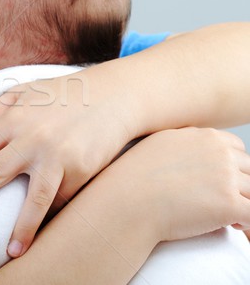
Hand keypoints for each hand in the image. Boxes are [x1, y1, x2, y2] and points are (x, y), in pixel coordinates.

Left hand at [0, 74, 133, 256]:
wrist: (114, 96)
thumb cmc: (62, 95)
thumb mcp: (23, 93)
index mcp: (14, 117)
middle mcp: (34, 136)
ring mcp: (59, 155)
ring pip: (34, 198)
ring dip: (21, 227)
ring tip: (9, 250)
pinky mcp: (83, 169)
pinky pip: (62, 199)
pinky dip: (50, 216)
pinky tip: (40, 231)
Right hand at [99, 127, 249, 240]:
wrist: (126, 202)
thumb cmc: (133, 179)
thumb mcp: (158, 146)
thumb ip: (183, 145)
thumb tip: (195, 159)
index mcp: (203, 137)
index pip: (236, 148)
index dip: (232, 167)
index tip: (221, 183)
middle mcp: (218, 152)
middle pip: (248, 169)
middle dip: (240, 186)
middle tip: (223, 203)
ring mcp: (226, 177)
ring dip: (244, 204)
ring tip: (228, 218)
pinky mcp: (229, 204)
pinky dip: (249, 223)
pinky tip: (234, 227)